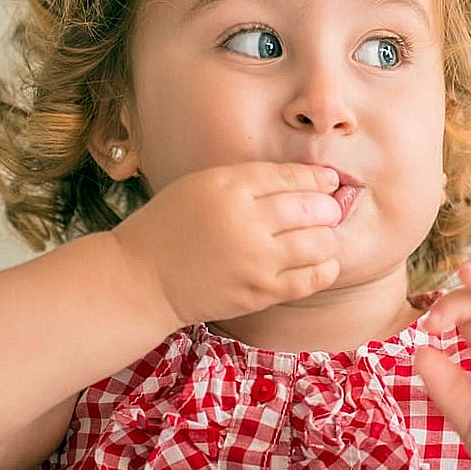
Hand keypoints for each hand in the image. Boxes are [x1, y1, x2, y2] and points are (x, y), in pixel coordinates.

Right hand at [110, 161, 342, 327]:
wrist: (141, 280)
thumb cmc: (171, 226)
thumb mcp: (202, 185)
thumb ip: (249, 181)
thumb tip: (304, 180)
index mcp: (229, 187)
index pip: (290, 176)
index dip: (317, 177)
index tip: (329, 180)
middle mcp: (246, 221)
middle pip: (313, 207)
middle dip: (329, 206)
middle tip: (328, 209)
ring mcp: (256, 260)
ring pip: (319, 243)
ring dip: (328, 236)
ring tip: (322, 235)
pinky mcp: (260, 292)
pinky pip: (310, 279)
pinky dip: (325, 268)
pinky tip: (324, 262)